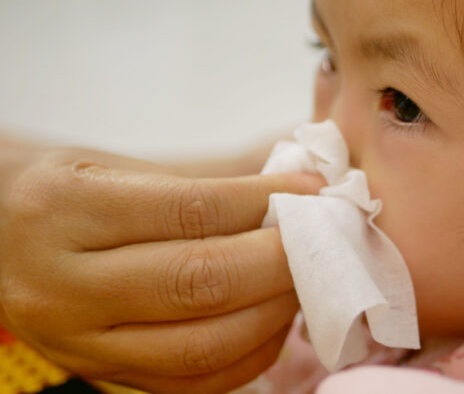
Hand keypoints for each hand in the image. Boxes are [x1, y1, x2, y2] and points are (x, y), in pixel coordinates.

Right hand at [0, 146, 322, 393]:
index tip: (312, 190)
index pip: (190, 211)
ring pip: (200, 346)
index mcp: (65, 208)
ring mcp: (79, 342)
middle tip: (320, 240)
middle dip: (279, 262)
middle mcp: (64, 283)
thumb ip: (199, 189)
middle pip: (198, 283)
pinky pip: (192, 383)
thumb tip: (294, 197)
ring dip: (273, 313)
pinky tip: (274, 322)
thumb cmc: (71, 194)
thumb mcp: (117, 169)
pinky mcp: (102, 375)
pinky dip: (250, 356)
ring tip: (304, 280)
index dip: (265, 201)